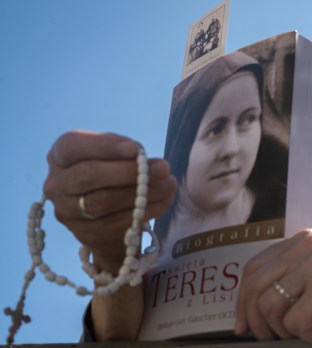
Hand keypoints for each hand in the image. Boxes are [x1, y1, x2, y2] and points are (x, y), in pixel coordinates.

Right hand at [43, 130, 176, 271]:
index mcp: (59, 157)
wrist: (110, 224)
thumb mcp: (114, 159)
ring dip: (142, 192)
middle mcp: (56, 185)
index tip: (135, 148)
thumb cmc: (113, 179)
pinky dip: (146, 210)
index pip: (71, 145)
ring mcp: (67, 212)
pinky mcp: (85, 234)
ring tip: (170, 184)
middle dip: (128, 171)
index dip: (103, 145)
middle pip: (86, 175)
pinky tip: (166, 200)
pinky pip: (117, 222)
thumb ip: (123, 154)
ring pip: (102, 201)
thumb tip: (140, 157)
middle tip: (163, 167)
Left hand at [235, 229, 311, 342]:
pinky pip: (294, 322)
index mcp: (302, 241)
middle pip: (255, 287)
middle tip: (274, 338)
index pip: (254, 268)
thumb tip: (249, 312)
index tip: (243, 325)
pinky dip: (310, 335)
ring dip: (286, 330)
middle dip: (258, 322)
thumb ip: (290, 279)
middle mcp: (306, 246)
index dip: (242, 301)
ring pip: (270, 307)